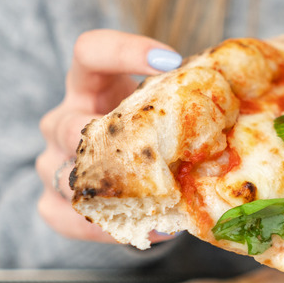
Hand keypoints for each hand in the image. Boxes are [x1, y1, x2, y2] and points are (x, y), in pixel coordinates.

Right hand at [35, 29, 181, 242]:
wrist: (128, 183)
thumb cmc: (150, 138)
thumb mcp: (161, 118)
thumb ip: (180, 117)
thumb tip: (233, 136)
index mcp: (88, 85)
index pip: (90, 51)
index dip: (125, 52)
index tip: (173, 63)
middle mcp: (61, 120)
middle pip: (72, 128)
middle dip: (119, 146)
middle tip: (162, 157)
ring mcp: (50, 162)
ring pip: (68, 178)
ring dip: (119, 194)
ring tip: (166, 205)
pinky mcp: (51, 203)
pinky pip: (67, 217)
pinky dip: (111, 227)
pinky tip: (153, 230)